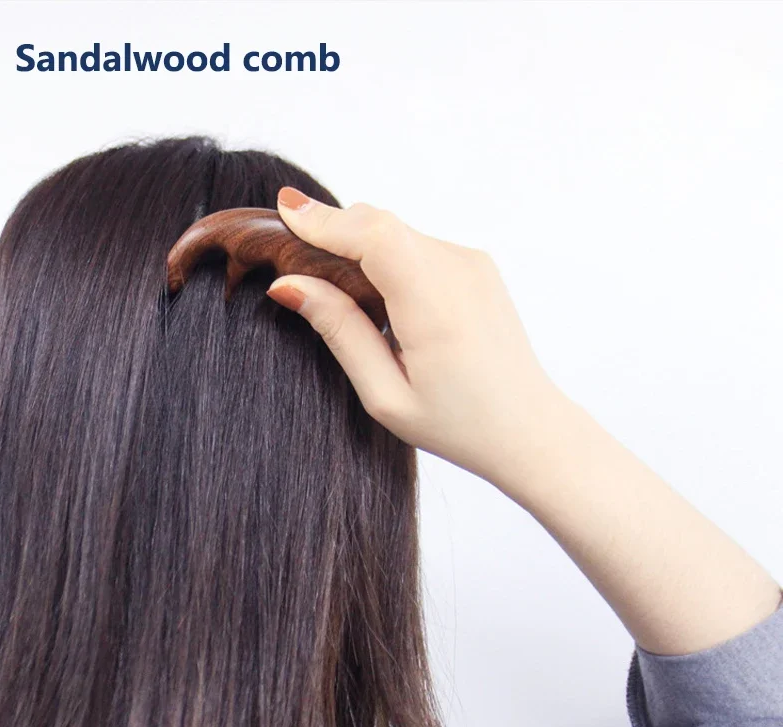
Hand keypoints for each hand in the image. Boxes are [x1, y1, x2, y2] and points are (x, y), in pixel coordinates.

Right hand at [268, 188, 781, 655]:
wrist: (529, 427)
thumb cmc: (460, 424)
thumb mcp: (386, 395)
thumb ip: (340, 331)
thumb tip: (291, 286)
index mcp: (434, 305)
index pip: (373, 236)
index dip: (326, 220)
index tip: (286, 210)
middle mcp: (459, 271)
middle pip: (382, 225)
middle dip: (334, 229)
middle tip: (295, 253)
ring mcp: (473, 265)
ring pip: (399, 233)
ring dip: (360, 245)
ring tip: (333, 282)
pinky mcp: (478, 267)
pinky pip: (419, 245)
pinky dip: (388, 255)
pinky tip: (376, 292)